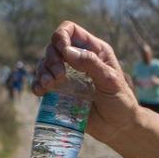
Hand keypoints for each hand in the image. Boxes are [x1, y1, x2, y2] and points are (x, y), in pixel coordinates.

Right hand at [34, 22, 139, 139]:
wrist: (118, 127)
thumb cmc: (120, 102)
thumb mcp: (110, 81)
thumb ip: (92, 65)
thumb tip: (67, 51)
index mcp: (94, 50)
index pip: (70, 30)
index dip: (61, 36)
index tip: (62, 52)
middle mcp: (78, 59)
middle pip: (53, 47)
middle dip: (51, 59)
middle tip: (60, 77)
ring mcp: (68, 75)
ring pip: (45, 64)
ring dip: (42, 72)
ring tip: (50, 86)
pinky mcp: (60, 91)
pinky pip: (41, 82)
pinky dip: (37, 84)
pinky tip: (40, 91)